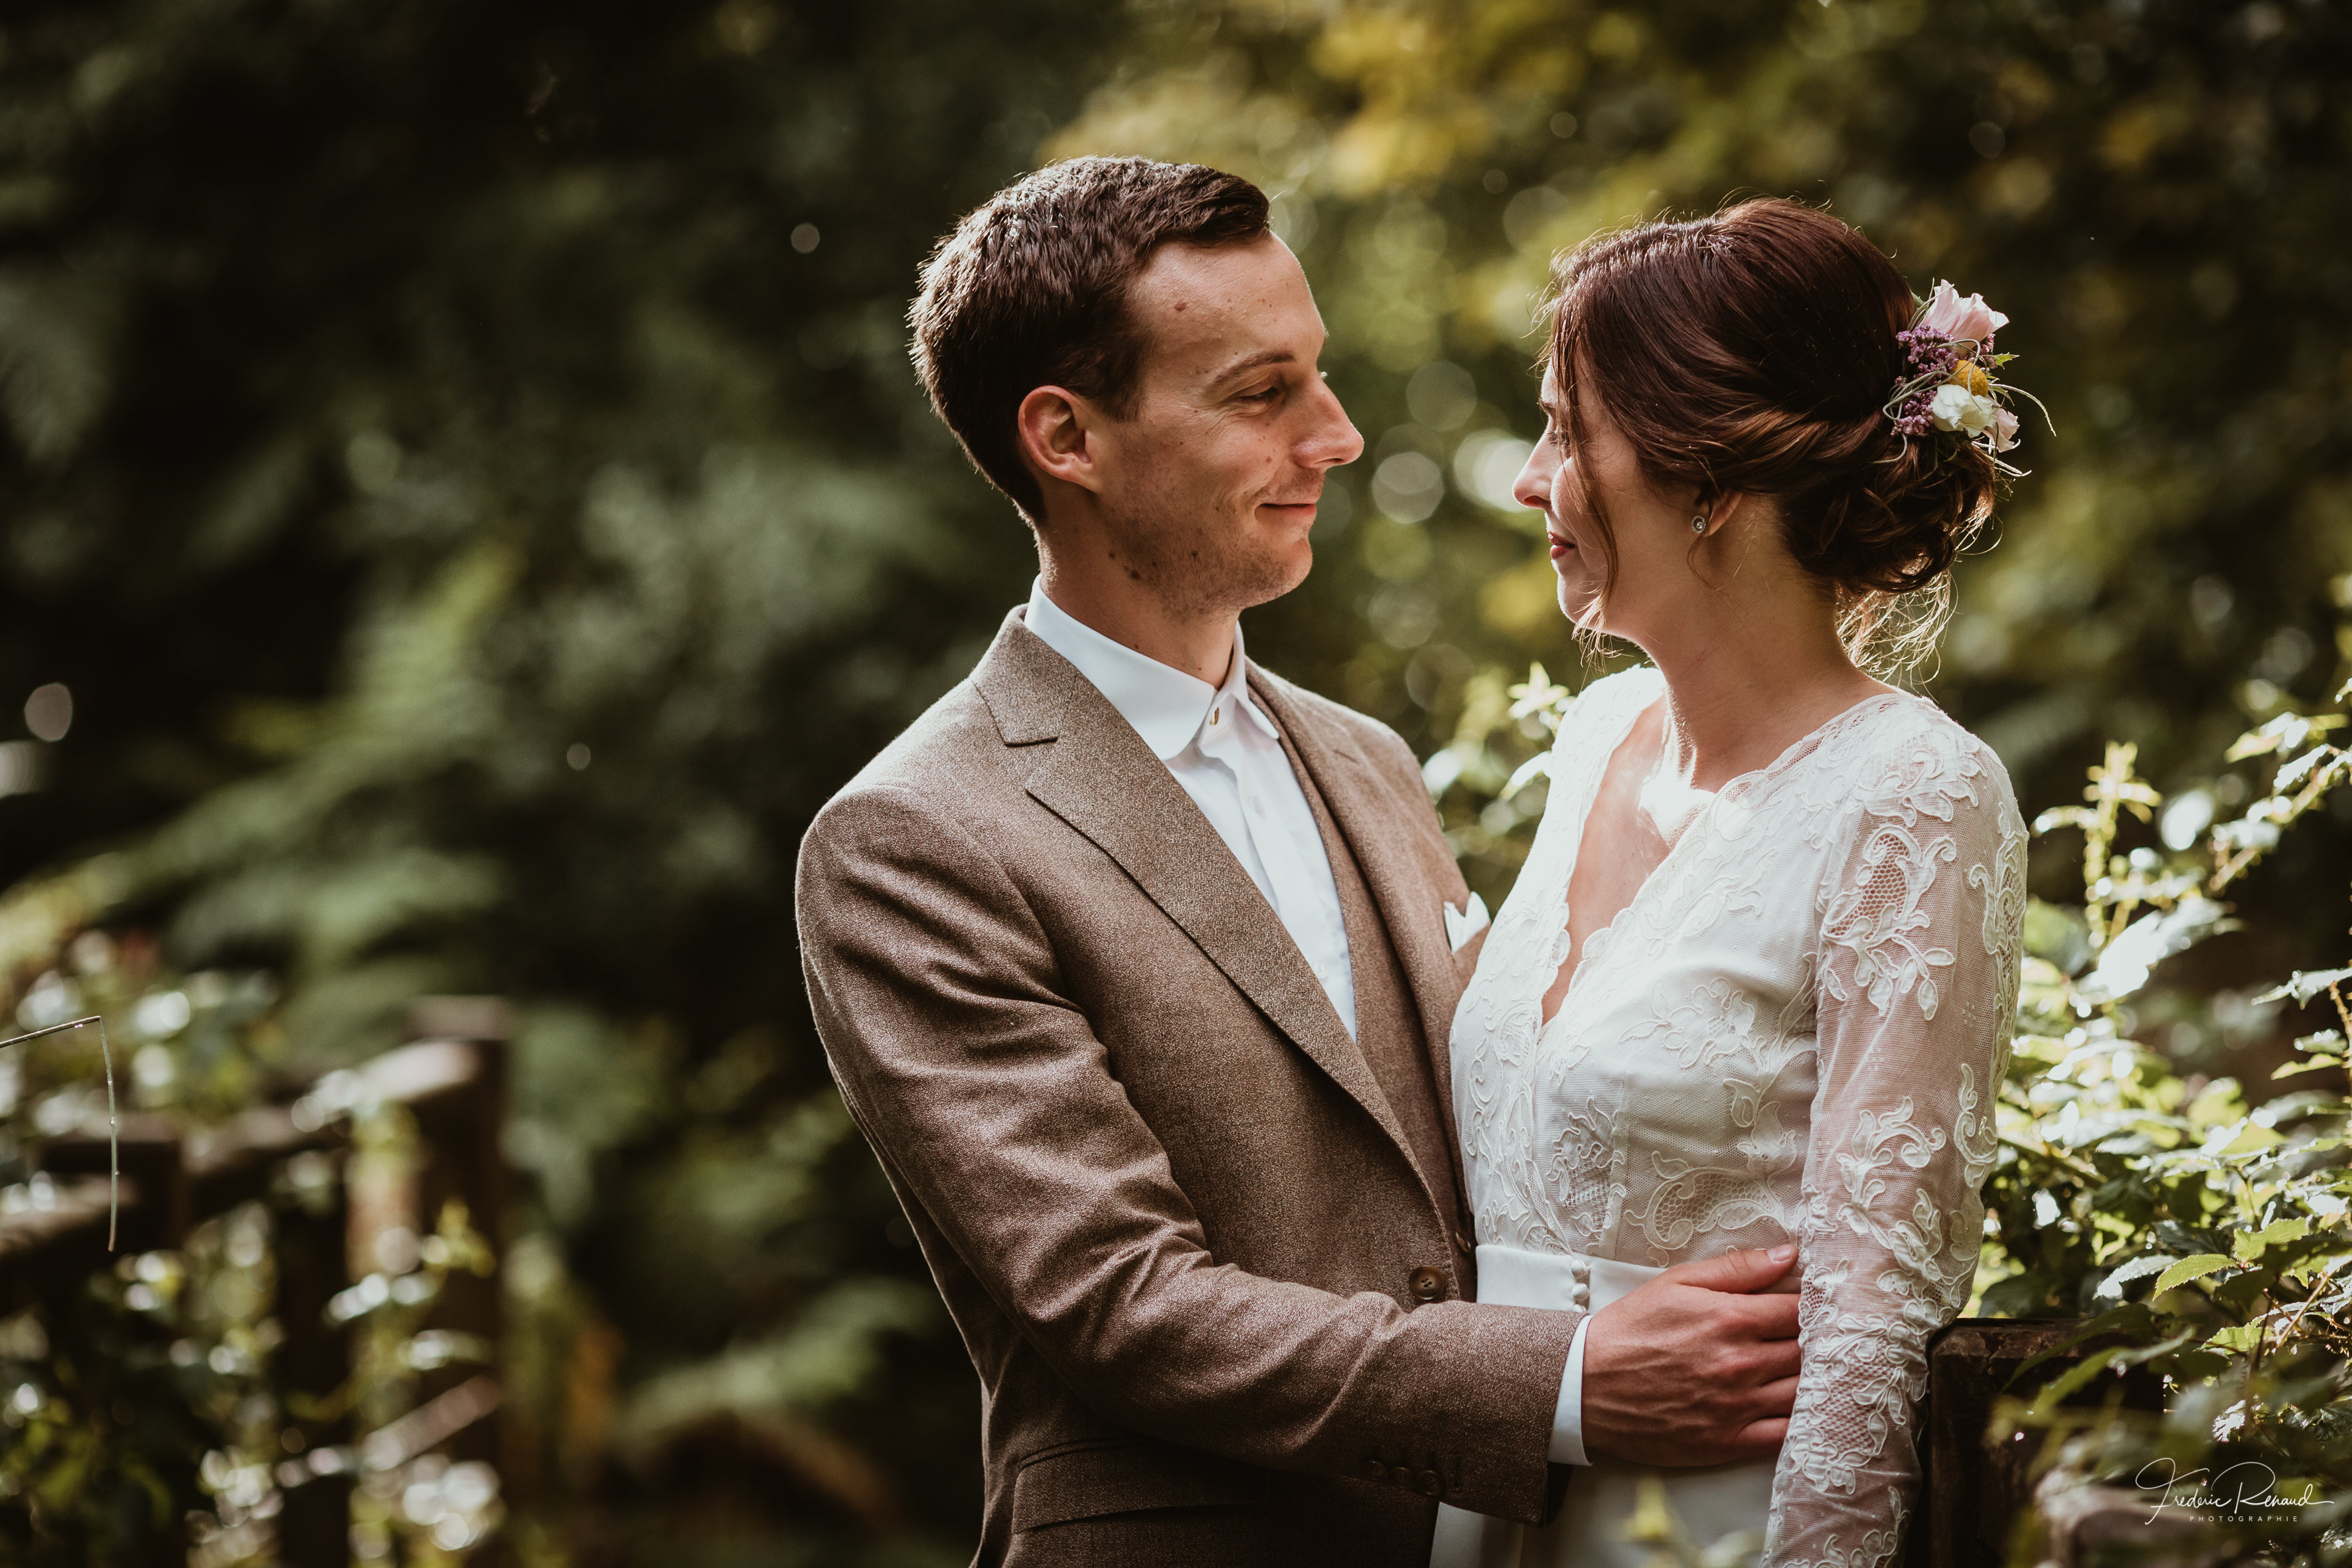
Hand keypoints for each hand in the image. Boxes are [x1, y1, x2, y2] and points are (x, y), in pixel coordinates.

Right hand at [1579, 1243, 1800, 1467]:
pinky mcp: (1729, 1442)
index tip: (1821, 1305)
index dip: (1817, 1306)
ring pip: (1805, 1392)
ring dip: (1815, 1379)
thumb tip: (1788, 1255)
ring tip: (1815, 1369)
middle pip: (1809, 1351)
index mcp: (1731, 1318)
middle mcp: (1741, 1363)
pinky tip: (1804, 1409)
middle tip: (1823, 1336)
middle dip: (1820, 1341)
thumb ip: (1737, 1268)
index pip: (1801, 1310)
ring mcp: (1738, 1406)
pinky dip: (1803, 1421)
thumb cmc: (1631, 1329)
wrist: (1586, 1385)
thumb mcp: (1678, 1283)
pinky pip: (1787, 1435)